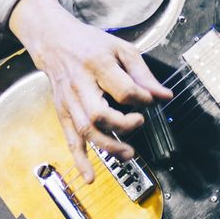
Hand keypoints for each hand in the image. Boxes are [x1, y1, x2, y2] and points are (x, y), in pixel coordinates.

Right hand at [8, 0, 172, 181]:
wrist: (55, 42)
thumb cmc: (89, 44)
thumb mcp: (120, 48)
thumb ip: (142, 73)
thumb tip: (164, 95)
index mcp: (97, 65)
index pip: (123, 89)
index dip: (142, 99)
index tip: (150, 101)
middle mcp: (80, 85)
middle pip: (99, 114)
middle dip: (122, 125)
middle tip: (139, 122)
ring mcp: (70, 102)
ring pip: (86, 131)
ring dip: (108, 147)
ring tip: (129, 154)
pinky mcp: (63, 113)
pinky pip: (70, 140)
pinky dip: (80, 160)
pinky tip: (89, 177)